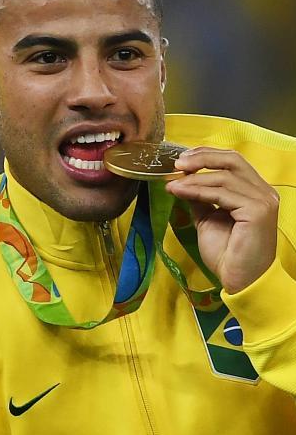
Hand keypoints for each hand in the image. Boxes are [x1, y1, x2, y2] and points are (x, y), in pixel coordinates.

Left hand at [165, 146, 281, 294]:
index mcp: (254, 190)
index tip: (180, 160)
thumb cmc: (227, 253)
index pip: (233, 161)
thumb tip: (181, 181)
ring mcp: (263, 200)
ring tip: (171, 184)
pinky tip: (180, 192)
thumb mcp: (208, 219)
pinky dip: (198, 191)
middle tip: (176, 163)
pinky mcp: (257, 211)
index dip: (206, 155)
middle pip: (233, 160)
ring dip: (193, 179)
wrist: (240, 279)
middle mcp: (263, 192)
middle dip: (202, 157)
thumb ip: (200, 198)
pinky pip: (223, 193)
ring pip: (225, 176)